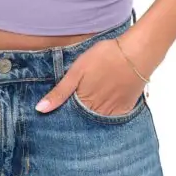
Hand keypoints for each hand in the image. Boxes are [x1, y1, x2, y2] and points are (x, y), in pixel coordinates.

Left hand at [34, 36, 148, 115]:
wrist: (135, 53)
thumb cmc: (104, 57)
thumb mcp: (77, 71)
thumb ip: (59, 92)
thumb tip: (40, 109)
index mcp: (83, 103)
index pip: (68, 117)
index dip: (62, 114)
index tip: (54, 116)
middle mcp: (97, 112)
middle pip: (83, 121)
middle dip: (76, 119)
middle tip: (74, 109)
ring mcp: (113, 113)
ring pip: (97, 121)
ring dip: (91, 117)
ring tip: (90, 105)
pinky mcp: (126, 109)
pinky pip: (113, 119)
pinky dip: (106, 115)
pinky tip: (104, 104)